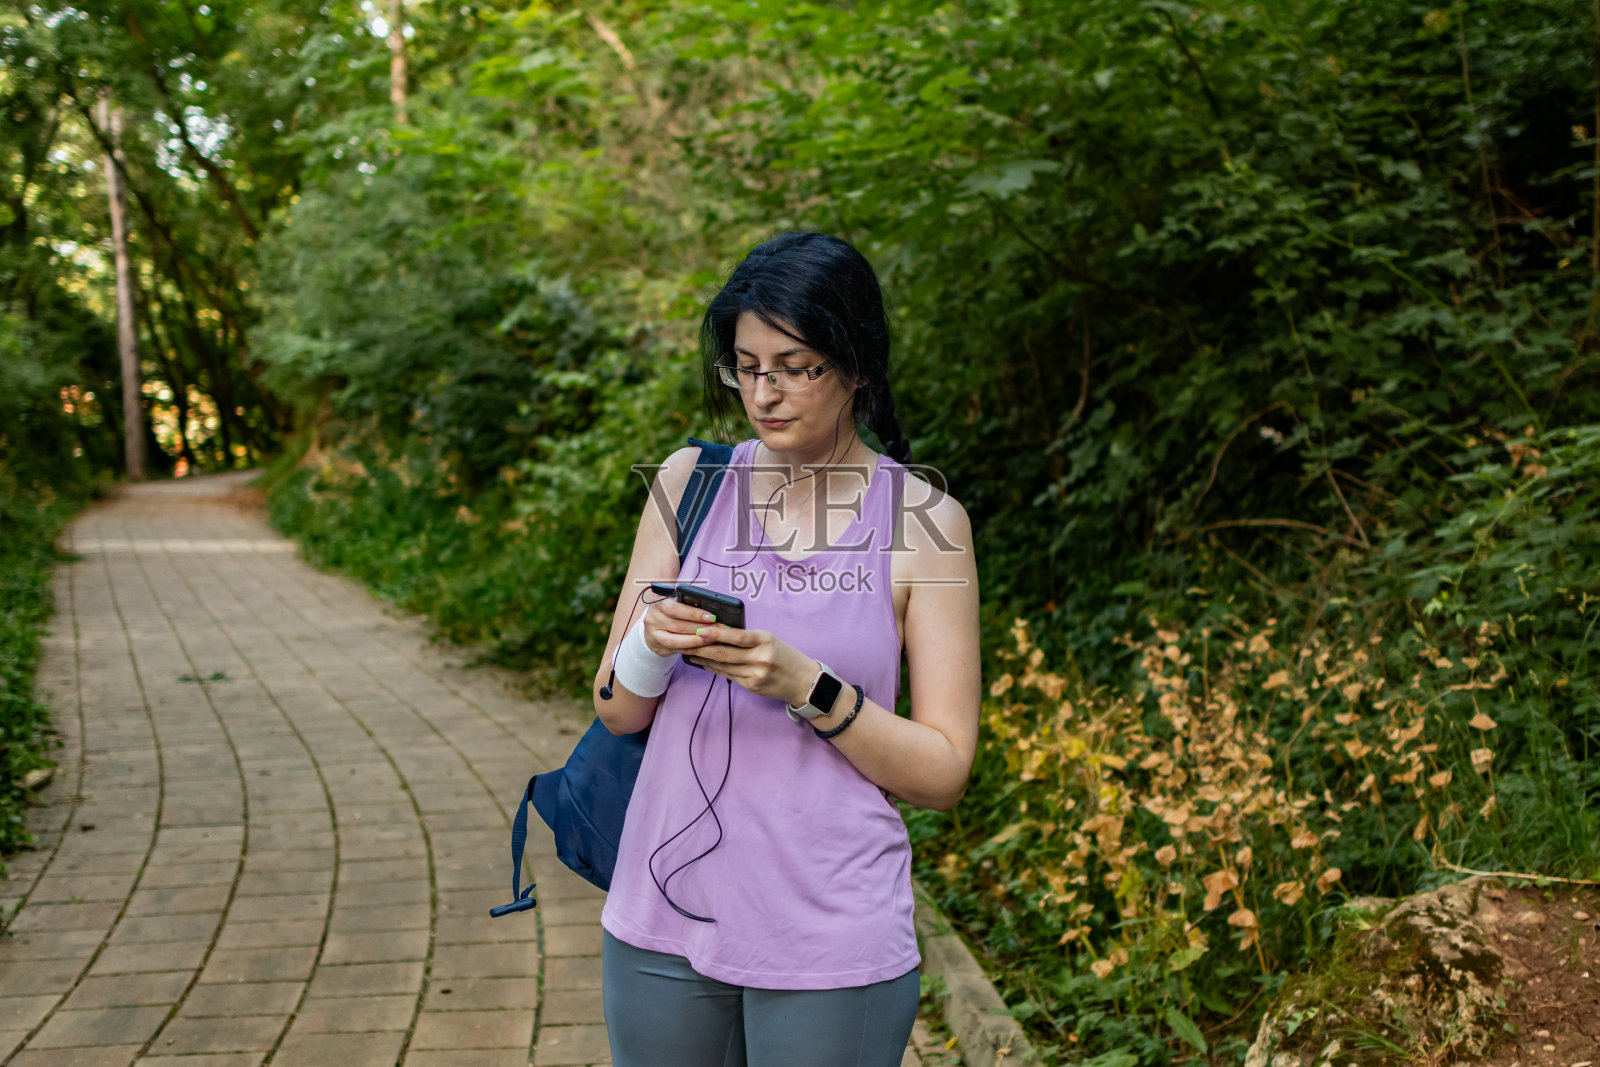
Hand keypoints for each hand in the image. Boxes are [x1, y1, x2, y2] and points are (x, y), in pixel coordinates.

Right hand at [642, 596, 722, 657]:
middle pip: (678, 625)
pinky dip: (688, 647)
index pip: (676, 608)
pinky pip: (674, 648)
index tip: (711, 617)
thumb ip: (690, 604)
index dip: (694, 613)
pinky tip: (700, 647)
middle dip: (700, 628)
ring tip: (710, 639)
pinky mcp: (656, 644)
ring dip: (695, 640)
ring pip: (675, 640)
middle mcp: (653, 616)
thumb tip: (712, 610)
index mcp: (660, 601)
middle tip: (717, 630)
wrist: (654, 626)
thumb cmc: (671, 612)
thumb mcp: (677, 603)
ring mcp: (652, 632)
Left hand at [684, 625, 814, 706]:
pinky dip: (715, 668)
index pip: (737, 636)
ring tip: (689, 652)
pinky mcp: (752, 686)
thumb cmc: (785, 656)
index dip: (716, 633)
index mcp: (766, 640)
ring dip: (704, 659)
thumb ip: (748, 638)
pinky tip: (704, 663)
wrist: (803, 681)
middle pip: (725, 652)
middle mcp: (761, 657)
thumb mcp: (770, 640)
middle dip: (702, 648)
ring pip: (723, 665)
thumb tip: (718, 632)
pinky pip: (728, 676)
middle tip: (684, 642)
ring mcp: (756, 674)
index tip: (699, 630)